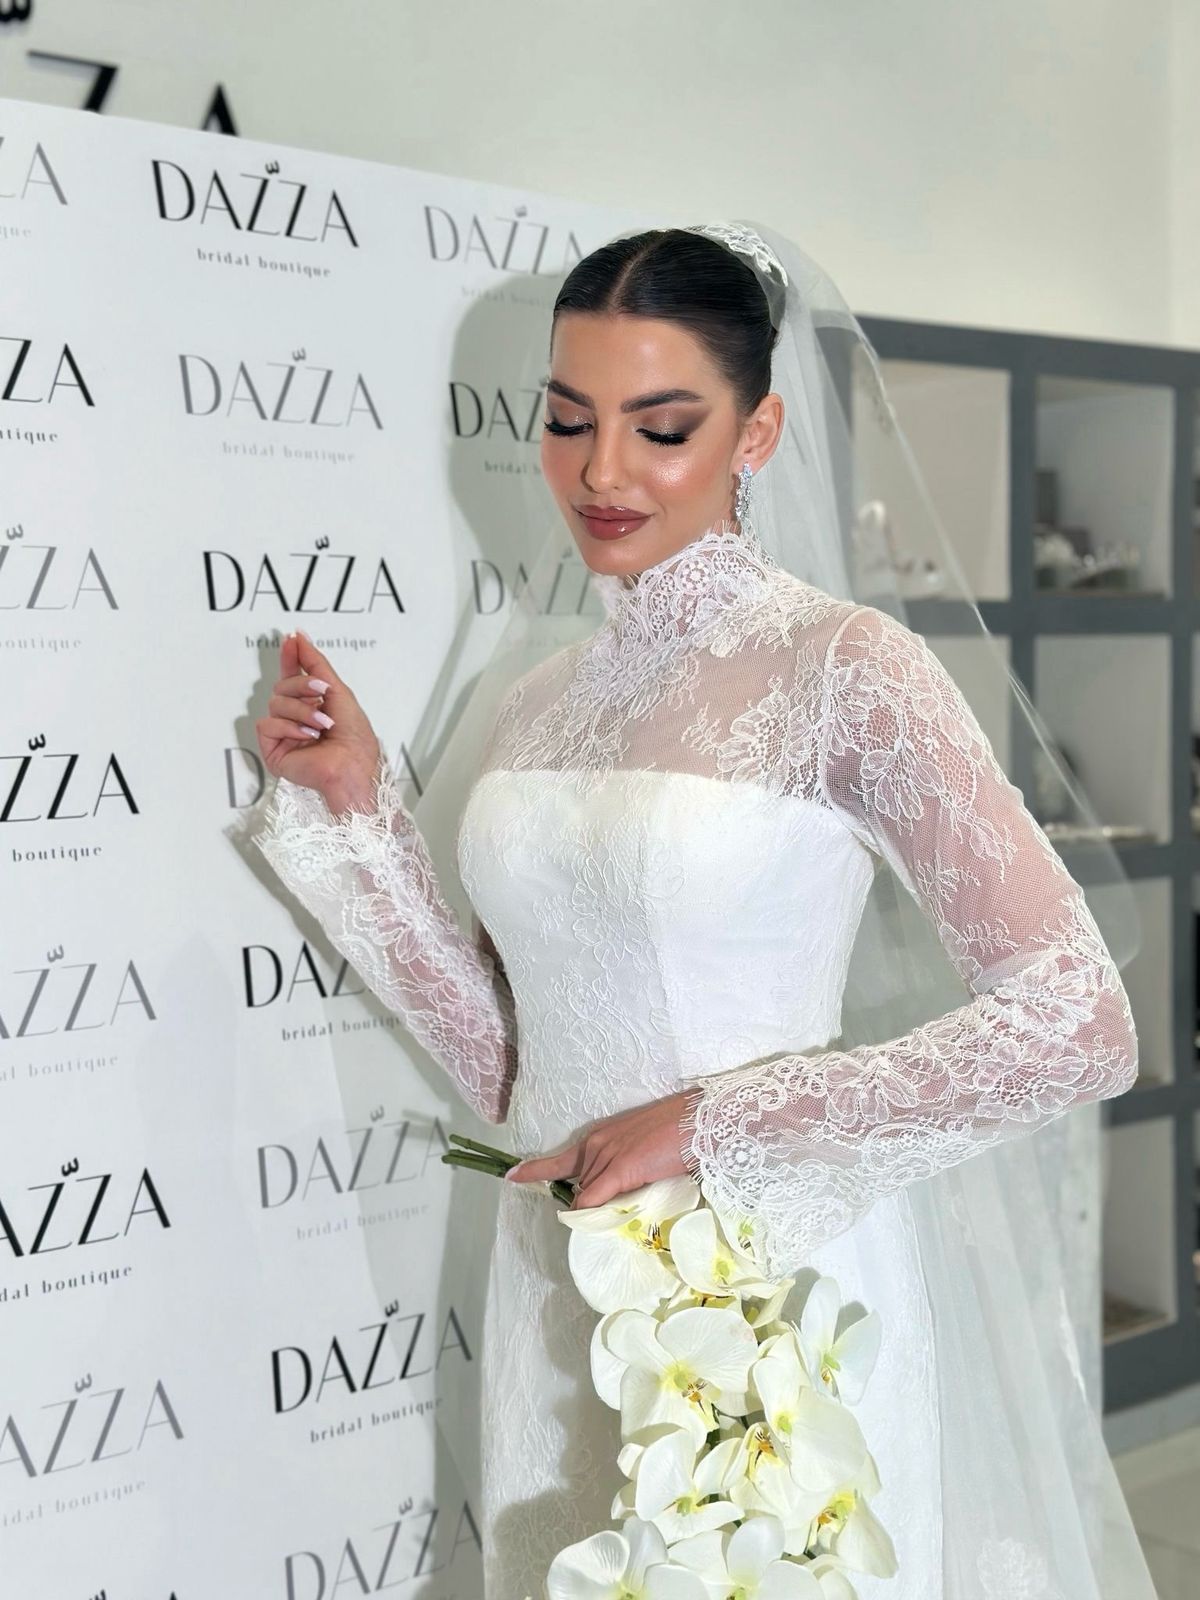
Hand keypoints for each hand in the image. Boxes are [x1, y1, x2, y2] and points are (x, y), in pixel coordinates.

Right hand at [254, 629, 380, 808]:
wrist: (353, 765)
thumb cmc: (354, 736)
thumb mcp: (337, 690)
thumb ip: (316, 663)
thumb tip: (300, 637)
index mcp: (311, 704)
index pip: (293, 676)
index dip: (291, 657)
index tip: (291, 638)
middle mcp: (295, 717)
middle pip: (281, 686)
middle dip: (302, 686)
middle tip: (322, 692)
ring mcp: (283, 733)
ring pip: (275, 703)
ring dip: (302, 710)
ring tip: (322, 724)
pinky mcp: (273, 749)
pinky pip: (267, 724)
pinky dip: (289, 727)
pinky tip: (306, 737)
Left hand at [505, 1087, 702, 1208]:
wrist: (703, 1118)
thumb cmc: (679, 1130)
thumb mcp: (643, 1150)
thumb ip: (625, 1170)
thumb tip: (614, 1198)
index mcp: (601, 1137)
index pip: (559, 1160)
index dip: (535, 1169)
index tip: (512, 1175)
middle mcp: (596, 1144)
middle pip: (578, 1187)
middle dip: (584, 1204)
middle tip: (601, 1215)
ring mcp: (607, 1155)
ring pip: (586, 1196)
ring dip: (593, 1211)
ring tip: (615, 1217)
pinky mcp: (621, 1167)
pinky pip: (594, 1198)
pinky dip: (588, 1212)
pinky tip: (584, 1222)